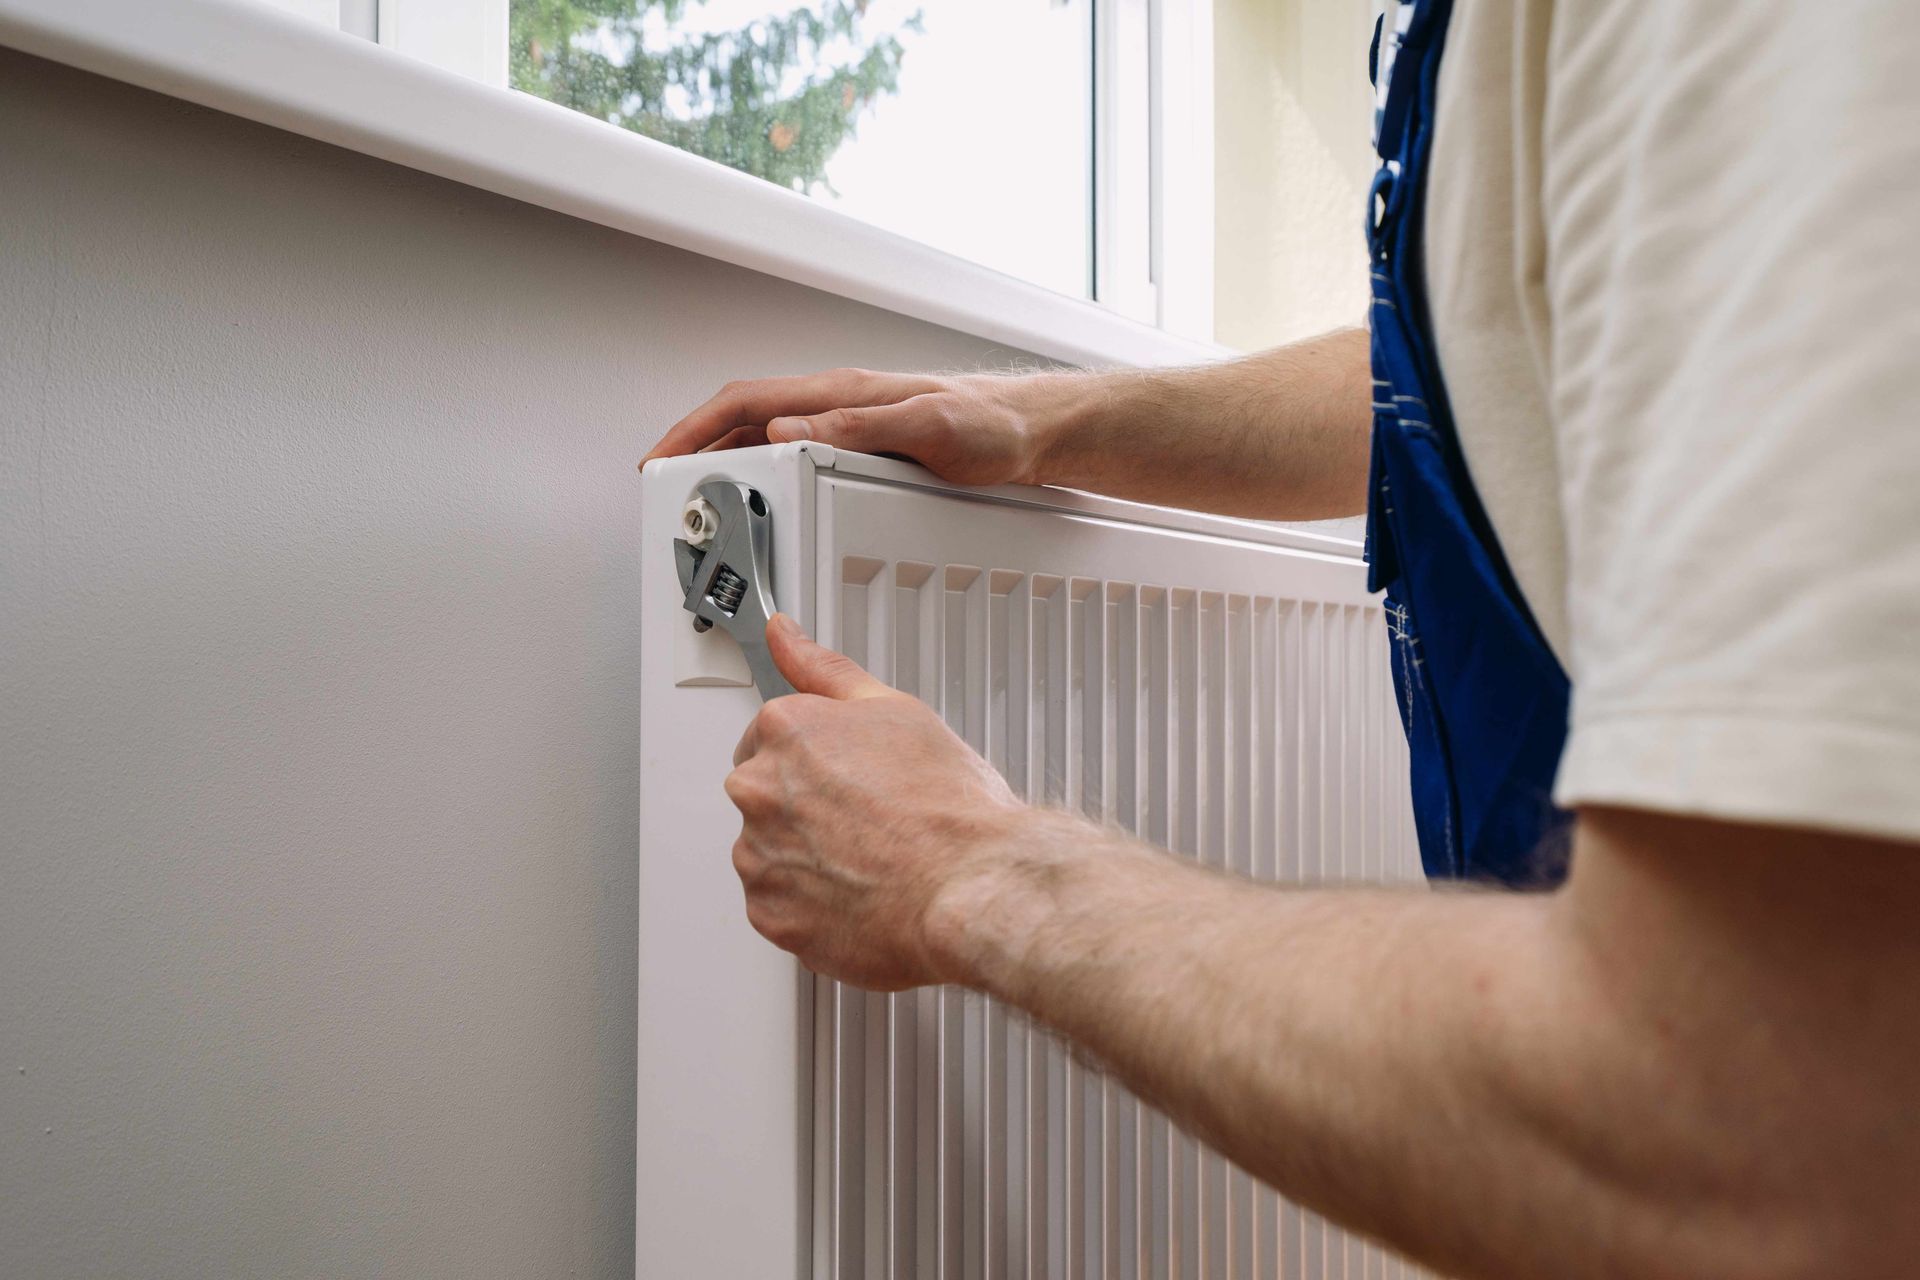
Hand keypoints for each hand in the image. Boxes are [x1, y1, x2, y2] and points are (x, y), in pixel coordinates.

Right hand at [642, 366, 1095, 487]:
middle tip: (669, 493)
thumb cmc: (990, 425)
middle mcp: (838, 405)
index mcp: (840, 394)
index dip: (694, 430)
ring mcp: (850, 425)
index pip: (745, 402)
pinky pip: (799, 458)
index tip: (661, 459)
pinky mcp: (866, 448)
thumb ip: (855, 428)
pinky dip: (769, 481)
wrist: (1035, 431)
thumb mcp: (925, 429)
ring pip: (769, 441)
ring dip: (730, 468)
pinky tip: (768, 504)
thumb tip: (786, 433)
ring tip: (706, 506)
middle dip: (697, 453)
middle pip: (745, 422)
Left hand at [725, 614, 1029, 990]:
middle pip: (767, 795)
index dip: (818, 758)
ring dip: (807, 857)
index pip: (772, 736)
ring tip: (871, 861)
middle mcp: (759, 792)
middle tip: (868, 819)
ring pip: (770, 853)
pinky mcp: (771, 916)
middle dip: (806, 806)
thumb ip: (823, 668)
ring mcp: (760, 857)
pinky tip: (859, 894)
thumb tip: (784, 633)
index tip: (850, 777)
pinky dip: (810, 906)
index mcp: (785, 731)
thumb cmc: (946, 806)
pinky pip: (780, 906)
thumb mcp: (893, 707)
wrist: (971, 887)